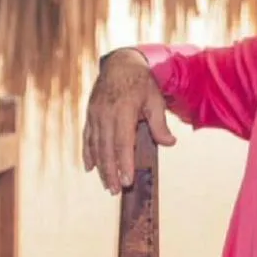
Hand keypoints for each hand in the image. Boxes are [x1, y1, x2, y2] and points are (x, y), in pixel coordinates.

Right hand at [82, 48, 175, 192]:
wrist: (121, 64)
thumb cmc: (142, 84)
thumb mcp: (155, 100)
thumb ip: (160, 124)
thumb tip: (170, 143)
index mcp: (123, 111)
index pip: (123, 143)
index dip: (124, 163)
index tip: (127, 181)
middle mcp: (105, 115)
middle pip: (106, 149)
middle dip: (110, 172)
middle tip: (115, 191)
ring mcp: (95, 115)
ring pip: (95, 146)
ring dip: (100, 167)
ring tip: (106, 186)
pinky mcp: (90, 115)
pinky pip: (87, 137)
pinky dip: (88, 153)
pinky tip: (90, 168)